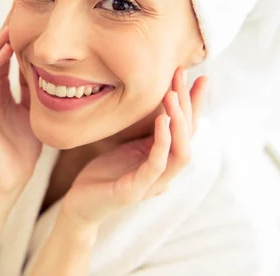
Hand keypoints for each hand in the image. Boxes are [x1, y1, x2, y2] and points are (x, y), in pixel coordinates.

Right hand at [0, 11, 41, 196]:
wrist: (13, 179)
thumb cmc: (23, 145)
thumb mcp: (33, 109)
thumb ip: (32, 87)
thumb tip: (46, 63)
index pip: (2, 54)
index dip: (11, 33)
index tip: (26, 11)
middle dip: (2, 30)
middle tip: (17, 6)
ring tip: (9, 26)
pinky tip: (4, 52)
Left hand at [61, 69, 208, 226]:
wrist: (80, 204)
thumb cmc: (104, 173)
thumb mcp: (127, 146)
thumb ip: (146, 132)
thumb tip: (157, 102)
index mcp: (164, 160)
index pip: (187, 130)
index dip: (194, 104)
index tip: (198, 76)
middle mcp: (165, 173)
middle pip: (189, 137)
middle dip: (189, 104)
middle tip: (183, 75)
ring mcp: (153, 184)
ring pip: (180, 152)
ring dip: (180, 121)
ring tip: (173, 94)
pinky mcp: (135, 191)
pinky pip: (157, 164)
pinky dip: (162, 141)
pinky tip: (162, 120)